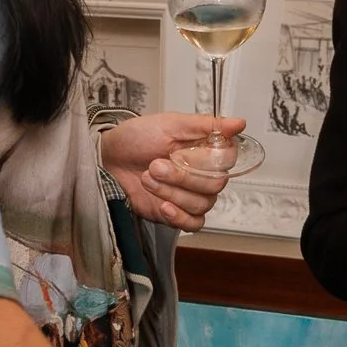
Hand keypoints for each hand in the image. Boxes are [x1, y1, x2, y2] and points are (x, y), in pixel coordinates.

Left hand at [100, 113, 246, 229]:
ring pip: (202, 204)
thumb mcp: (170, 124)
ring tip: (148, 178)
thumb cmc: (136, 138)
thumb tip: (239, 123)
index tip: (183, 152)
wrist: (107, 160)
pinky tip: (164, 206)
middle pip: (215, 185)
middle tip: (155, 165)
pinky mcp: (177, 214)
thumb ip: (206, 124)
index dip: (206, 159)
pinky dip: (180, 217)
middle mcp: (203, 174)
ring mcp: (190, 195)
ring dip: (172, 192)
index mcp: (206, 150)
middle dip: (183, 176)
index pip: (228, 159)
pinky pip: (194, 223)